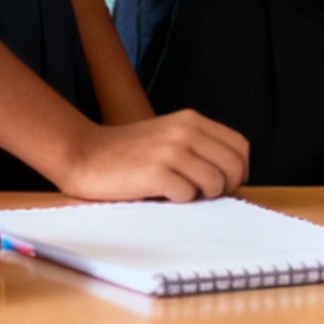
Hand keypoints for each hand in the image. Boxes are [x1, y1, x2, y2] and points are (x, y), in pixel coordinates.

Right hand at [55, 107, 248, 201]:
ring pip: (215, 183)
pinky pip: (187, 195)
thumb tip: (230, 177)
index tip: (226, 185)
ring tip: (180, 196)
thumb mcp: (168, 136)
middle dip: (226, 188)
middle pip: (233, 166)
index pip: (239, 146)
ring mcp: (171, 151)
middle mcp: (186, 132)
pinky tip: (162, 197)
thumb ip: (197, 147)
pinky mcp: (156, 172)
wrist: (84, 153)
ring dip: (202, 197)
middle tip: (205, 197)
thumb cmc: (127, 153)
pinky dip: (179, 202)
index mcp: (192, 121)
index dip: (239, 170)